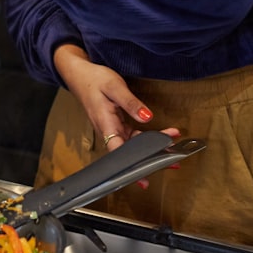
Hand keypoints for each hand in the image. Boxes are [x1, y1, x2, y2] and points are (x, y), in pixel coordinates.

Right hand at [54, 44, 179, 186]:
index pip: (118, 151)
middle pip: (129, 152)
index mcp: (105, 123)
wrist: (79, 74)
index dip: (130, 166)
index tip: (143, 178)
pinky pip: (132, 135)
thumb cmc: (94, 80)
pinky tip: (161, 135)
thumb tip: (148, 117)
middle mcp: (108, 130)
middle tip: (172, 162)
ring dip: (152, 148)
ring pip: (133, 144)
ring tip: (173, 148)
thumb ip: (131, 103)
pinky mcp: (115, 124)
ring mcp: (112, 128)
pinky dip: (147, 137)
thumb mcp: (114, 87)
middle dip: (151, 158)